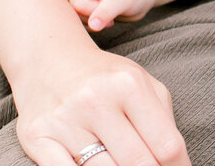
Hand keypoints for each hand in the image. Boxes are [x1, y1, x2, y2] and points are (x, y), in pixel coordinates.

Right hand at [12, 44, 190, 165]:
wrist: (48, 59)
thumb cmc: (104, 78)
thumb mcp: (142, 84)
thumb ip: (164, 121)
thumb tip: (177, 163)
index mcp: (129, 86)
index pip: (166, 145)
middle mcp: (96, 101)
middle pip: (138, 163)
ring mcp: (64, 121)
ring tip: (124, 165)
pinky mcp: (36, 137)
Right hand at [70, 0, 158, 31]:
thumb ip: (108, 10)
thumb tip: (92, 25)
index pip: (79, 5)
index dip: (95, 13)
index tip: (113, 9)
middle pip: (74, 13)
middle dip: (93, 19)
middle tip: (112, 15)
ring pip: (76, 19)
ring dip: (94, 23)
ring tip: (110, 15)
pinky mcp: (83, 6)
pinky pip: (80, 22)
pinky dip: (93, 24)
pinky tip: (105, 17)